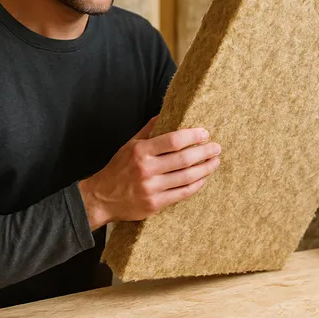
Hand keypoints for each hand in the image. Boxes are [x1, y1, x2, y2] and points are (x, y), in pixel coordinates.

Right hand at [78, 116, 220, 229]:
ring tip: (215, 162)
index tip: (205, 133)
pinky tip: (203, 178)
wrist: (101, 198)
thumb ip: (148, 130)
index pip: (173, 140)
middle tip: (216, 147)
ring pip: (187, 177)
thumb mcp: (129, 145)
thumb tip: (164, 113)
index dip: (193, 136)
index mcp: (141, 151)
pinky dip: (196, 185)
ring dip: (205, 169)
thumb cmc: (118, 169)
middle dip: (205, 152)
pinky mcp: (155, 204)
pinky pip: (182, 194)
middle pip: (184, 159)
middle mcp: (146, 169)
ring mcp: (151, 188)